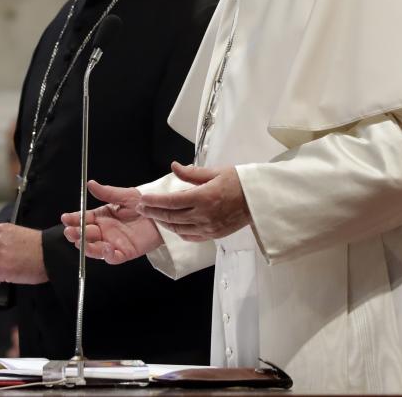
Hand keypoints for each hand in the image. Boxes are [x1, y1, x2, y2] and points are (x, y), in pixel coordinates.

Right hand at [61, 180, 162, 263]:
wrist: (161, 213)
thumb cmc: (143, 204)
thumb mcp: (124, 195)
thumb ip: (106, 192)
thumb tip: (90, 183)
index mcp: (101, 217)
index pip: (83, 219)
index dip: (73, 219)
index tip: (65, 218)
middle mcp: (104, 231)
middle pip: (85, 235)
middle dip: (76, 234)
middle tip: (70, 231)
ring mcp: (113, 243)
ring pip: (95, 249)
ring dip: (87, 247)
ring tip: (82, 242)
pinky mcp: (125, 253)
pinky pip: (113, 257)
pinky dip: (107, 255)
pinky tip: (106, 248)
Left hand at [136, 162, 250, 240]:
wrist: (259, 200)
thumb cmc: (239, 182)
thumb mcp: (216, 172)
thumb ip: (192, 173)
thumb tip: (174, 166)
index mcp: (204, 197)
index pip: (172, 201)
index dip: (154, 201)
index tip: (143, 199)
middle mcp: (204, 215)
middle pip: (171, 216)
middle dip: (154, 212)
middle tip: (142, 208)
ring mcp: (209, 227)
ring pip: (178, 228)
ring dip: (164, 222)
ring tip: (153, 215)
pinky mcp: (214, 235)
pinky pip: (190, 236)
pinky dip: (178, 231)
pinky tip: (173, 225)